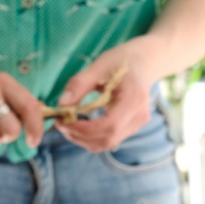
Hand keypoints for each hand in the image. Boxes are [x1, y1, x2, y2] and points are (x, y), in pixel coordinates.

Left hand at [53, 38, 157, 152]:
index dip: (84, 129)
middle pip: (107, 139)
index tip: (63, 120)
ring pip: (107, 143)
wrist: (144, 63)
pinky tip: (78, 127)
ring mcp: (136, 125)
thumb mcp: (100, 65)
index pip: (109, 125)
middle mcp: (138, 117)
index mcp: (134, 99)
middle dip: (80, 136)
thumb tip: (62, 104)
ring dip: (83, 139)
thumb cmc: (122, 60)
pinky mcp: (131, 128)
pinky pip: (109, 140)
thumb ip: (80, 84)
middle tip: (60, 124)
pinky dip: (91, 138)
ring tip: (66, 125)